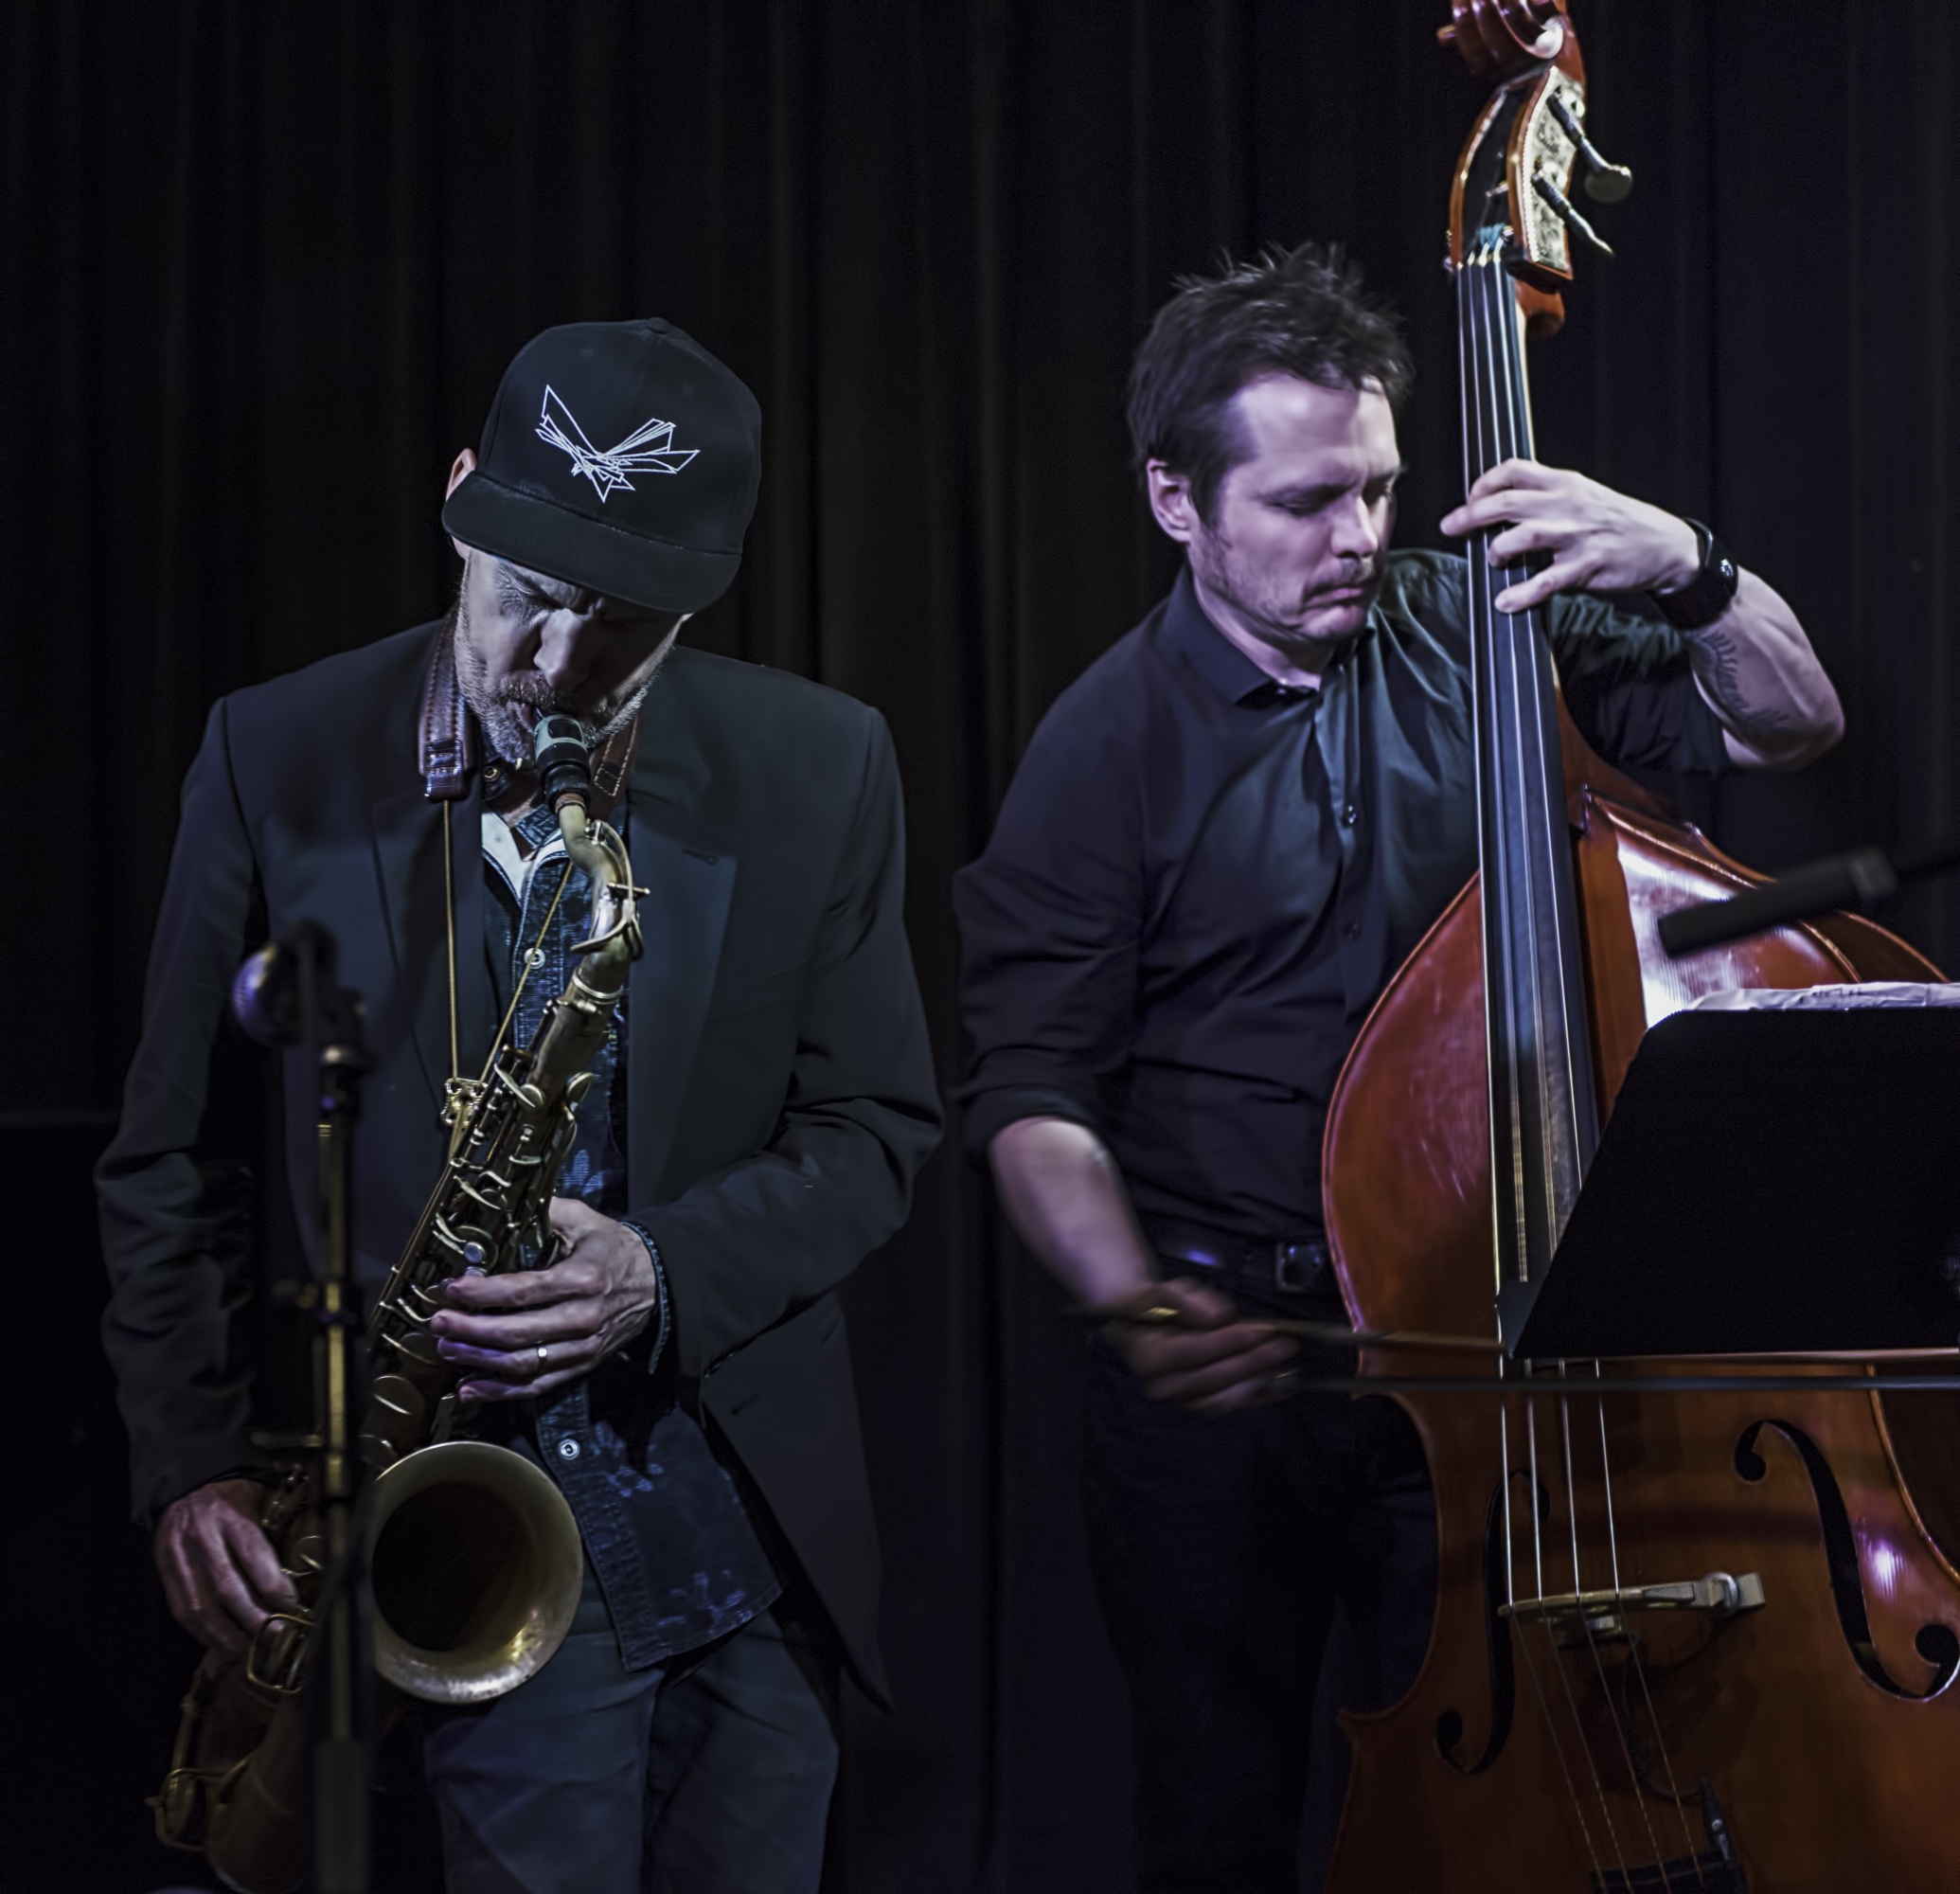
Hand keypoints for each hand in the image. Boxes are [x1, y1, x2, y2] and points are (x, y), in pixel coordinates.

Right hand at [153, 1478, 297, 1659]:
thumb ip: (271, 1540)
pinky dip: (202, 1633)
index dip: (275, 1588)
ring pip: (201, 1606)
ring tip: (247, 1652)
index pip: (255, 1556)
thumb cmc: (232, 1499)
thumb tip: (293, 1588)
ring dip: (225, 1636)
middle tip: (274, 1640)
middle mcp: (202, 1536)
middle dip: (253, 1621)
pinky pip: (182, 1610)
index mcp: (231, 1515)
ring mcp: (178, 1555)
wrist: (188, 1487)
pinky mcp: (164, 1571)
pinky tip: (220, 1644)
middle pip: (228, 1587)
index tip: (292, 1609)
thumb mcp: (259, 1503)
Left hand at [432, 1197, 660, 1401]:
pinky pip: (536, 1386)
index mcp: (583, 1278)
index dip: (483, 1293)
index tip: (453, 1288)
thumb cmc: (613, 1248)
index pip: (525, 1290)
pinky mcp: (581, 1365)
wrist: (657, 1281)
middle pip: (517, 1333)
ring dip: (478, 1360)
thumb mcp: (585, 1220)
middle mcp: (583, 1317)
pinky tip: (469, 1389)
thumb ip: (545, 1211)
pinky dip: (501, 1392)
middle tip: (439, 1322)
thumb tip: (501, 1205)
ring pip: (523, 1365)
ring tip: (448, 1348)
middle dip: (470, 1330)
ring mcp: (582, 1347)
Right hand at [1103, 1277, 1297, 1415]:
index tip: (1264, 1330)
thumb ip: (1189, 1302)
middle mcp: (1163, 1387)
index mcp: (1149, 1357)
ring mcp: (1181, 1401)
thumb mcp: (1168, 1292)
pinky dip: (1259, 1398)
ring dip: (1257, 1383)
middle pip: (1214, 1377)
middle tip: (1284, 1345)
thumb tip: (1219, 1317)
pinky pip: (1230, 1406)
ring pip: (1223, 1399)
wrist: (1145, 1329)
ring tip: (1285, 1364)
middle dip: (1253, 1362)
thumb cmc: (1158, 1307)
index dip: (1231, 1341)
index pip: (1197, 1351)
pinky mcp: (1198, 1406)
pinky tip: (1285, 1387)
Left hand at [1439, 459, 1699, 612]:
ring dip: (1497, 549)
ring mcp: (1577, 535)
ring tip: (1491, 560)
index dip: (1484, 483)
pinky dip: (1521, 593)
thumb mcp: (1585, 496)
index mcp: (1565, 483)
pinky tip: (1504, 601)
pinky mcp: (1586, 566)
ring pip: (1523, 536)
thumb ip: (1547, 497)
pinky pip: (1545, 581)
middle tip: (1449, 527)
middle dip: (1471, 514)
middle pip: (1507, 502)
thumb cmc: (1619, 522)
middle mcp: (1568, 504)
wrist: (1666, 544)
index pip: (1515, 470)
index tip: (1469, 498)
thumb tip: (1503, 507)